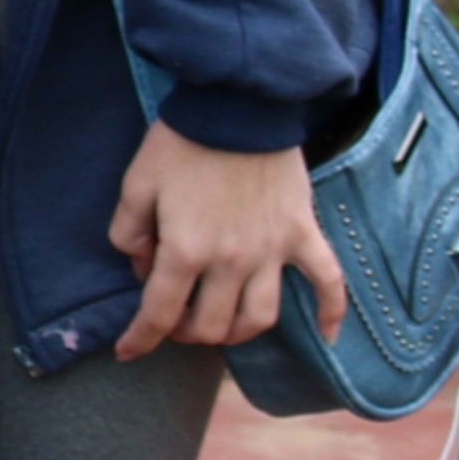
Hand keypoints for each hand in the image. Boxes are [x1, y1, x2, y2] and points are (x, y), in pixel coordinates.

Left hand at [107, 118, 340, 352]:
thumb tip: (141, 266)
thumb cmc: (180, 144)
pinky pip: (328, 283)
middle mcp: (232, 261)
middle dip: (186, 333)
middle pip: (212, 325)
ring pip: (260, 318)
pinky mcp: (303, 234)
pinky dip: (331, 313)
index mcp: (185, 250)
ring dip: (237, 332)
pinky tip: (327, 337)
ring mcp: (273, 251)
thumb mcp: (135, 186)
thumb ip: (129, 233)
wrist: (238, 107)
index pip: (159, 313)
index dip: (140, 339)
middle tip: (173, 320)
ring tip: (219, 323)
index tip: (127, 352)